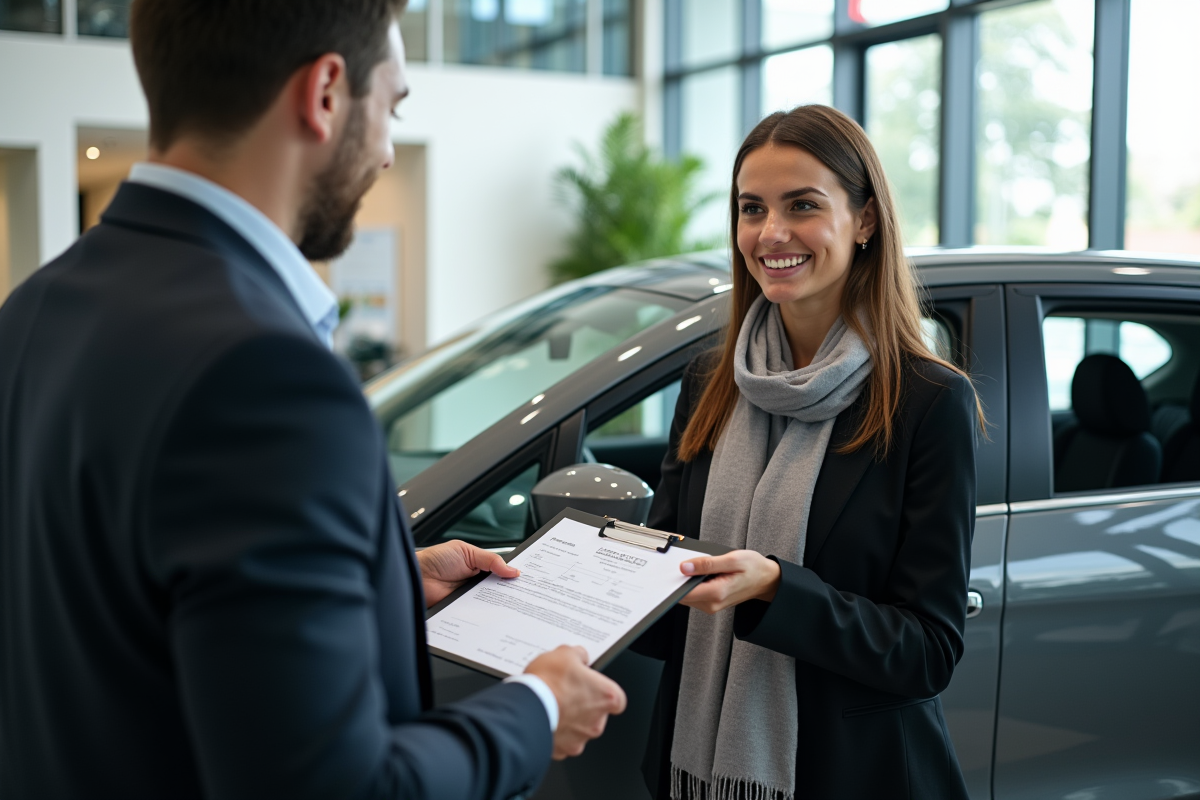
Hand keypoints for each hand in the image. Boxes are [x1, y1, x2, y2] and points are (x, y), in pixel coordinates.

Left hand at [416, 540, 519, 607]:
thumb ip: (490, 560)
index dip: (512, 574)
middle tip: (524, 593)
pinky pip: (478, 614)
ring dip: (499, 603)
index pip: (500, 571)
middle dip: (509, 591)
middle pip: (498, 588)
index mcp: (478, 565)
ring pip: (490, 602)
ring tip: (513, 604)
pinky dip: (485, 615)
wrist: (417, 577)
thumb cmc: (435, 559)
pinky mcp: (463, 610)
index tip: (526, 579)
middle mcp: (475, 581)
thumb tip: (512, 570)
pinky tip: (493, 614)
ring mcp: (470, 596)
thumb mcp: (466, 552)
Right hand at [524, 645, 626, 759]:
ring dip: (568, 720)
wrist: (526, 707)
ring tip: (551, 705)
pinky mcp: (561, 750)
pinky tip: (544, 718)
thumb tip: (580, 657)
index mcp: (606, 697)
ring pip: (578, 729)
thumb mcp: (565, 653)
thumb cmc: (548, 683)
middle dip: (582, 705)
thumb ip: (579, 655)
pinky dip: (554, 732)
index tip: (590, 685)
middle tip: (565, 693)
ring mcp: (579, 738)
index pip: (616, 698)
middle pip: (596, 714)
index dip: (602, 691)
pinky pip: (561, 741)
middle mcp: (596, 722)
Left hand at [679, 550, 780, 614]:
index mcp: (716, 593)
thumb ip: (707, 564)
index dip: (675, 581)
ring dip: (690, 581)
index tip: (673, 569)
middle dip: (682, 578)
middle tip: (692, 563)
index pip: (684, 593)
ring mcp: (711, 605)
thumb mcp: (731, 559)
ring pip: (688, 595)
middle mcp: (712, 603)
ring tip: (705, 568)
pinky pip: (695, 595)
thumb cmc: (753, 568)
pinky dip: (696, 584)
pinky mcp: (711, 603)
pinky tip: (706, 574)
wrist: (766, 579)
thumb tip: (685, 567)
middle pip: (684, 594)